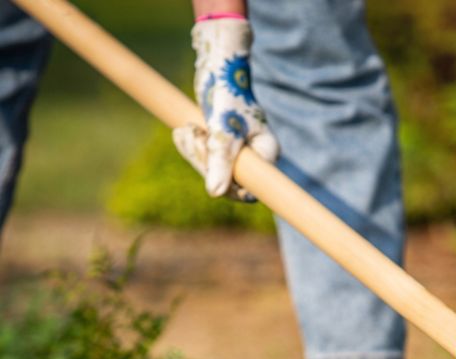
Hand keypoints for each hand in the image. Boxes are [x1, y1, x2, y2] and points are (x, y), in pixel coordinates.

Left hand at [173, 17, 277, 199]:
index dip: (230, 188)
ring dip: (193, 151)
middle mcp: (254, 157)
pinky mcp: (219, 144)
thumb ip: (220, 163)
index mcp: (266, 155)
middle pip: (227, 183)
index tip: (211, 169)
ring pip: (211, 171)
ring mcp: (235, 152)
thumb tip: (215, 194)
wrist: (217, 64)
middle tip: (193, 135)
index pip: (251, 190)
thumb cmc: (228, 93)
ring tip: (187, 128)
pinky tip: (184, 130)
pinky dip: (189, 146)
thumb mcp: (223, 131)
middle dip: (204, 161)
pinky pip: (202, 158)